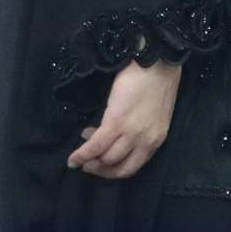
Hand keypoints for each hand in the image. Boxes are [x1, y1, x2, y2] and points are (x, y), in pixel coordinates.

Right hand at [68, 61, 180, 179]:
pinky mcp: (117, 123)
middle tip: (87, 165)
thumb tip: (114, 133)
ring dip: (90, 161)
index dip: (114, 169)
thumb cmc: (156, 81)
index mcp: (156, 140)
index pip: (133, 166)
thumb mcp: (152, 113)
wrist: (157, 62)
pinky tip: (73, 158)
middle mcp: (146, 142)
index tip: (101, 163)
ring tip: (80, 158)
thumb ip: (137, 127)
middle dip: (100, 168)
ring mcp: (132, 134)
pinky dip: (82, 154)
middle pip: (118, 167)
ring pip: (106, 159)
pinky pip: (96, 146)